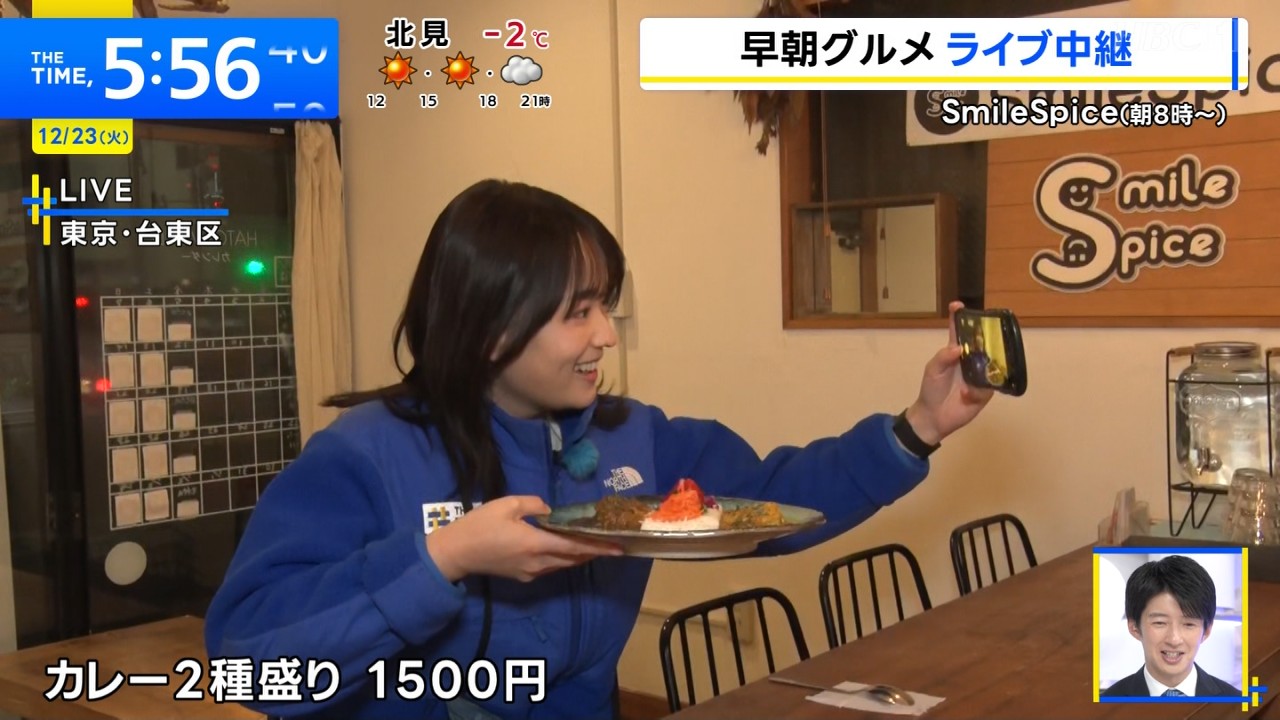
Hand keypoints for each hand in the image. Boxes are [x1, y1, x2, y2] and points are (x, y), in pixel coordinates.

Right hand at [425, 495, 622, 582]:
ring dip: (578, 556)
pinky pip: (550, 568)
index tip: (619, 547)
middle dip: (592, 552)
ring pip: (562, 565)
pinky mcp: (522, 576)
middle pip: (573, 559)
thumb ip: (535, 505)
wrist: (456, 553)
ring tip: (592, 544)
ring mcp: (530, 572)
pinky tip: (564, 548)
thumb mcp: (507, 504)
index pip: (575, 547)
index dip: (598, 547)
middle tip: (610, 543)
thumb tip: (550, 511)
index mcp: (535, 543)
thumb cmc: (480, 525)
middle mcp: (538, 562)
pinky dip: (562, 559)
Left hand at [904, 301, 994, 444]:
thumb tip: (958, 348)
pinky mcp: (986, 391)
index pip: (958, 332)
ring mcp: (980, 375)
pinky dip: (976, 390)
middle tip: (987, 333)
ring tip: (976, 370)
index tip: (958, 305)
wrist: (934, 417)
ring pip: (990, 363)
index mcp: (954, 352)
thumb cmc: (931, 390)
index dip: (959, 318)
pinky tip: (966, 395)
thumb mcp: (932, 370)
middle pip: (981, 344)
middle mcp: (970, 360)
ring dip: (984, 365)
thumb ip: (943, 357)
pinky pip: (988, 386)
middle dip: (985, 337)